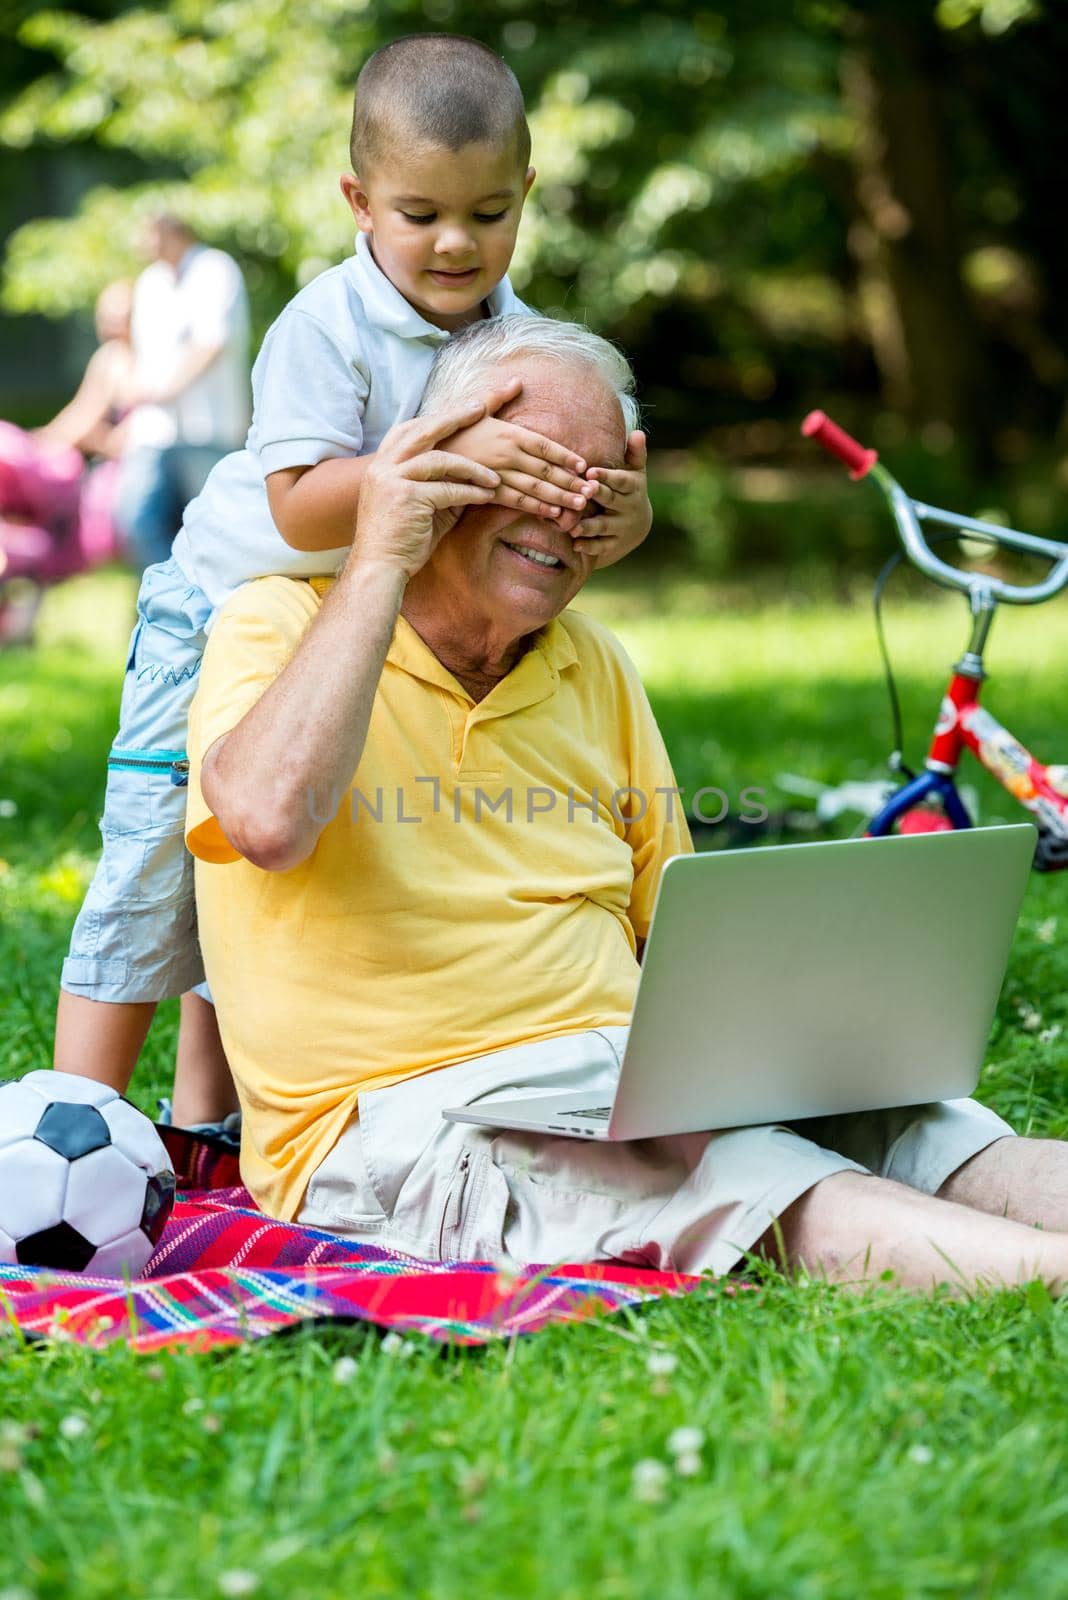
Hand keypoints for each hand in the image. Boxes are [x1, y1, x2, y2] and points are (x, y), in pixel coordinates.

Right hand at [349, 400, 500, 579]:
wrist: (378, 569)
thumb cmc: (401, 541)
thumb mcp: (420, 505)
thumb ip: (440, 486)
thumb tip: (472, 475)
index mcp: (381, 465)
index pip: (410, 430)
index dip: (437, 418)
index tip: (463, 410)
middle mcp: (383, 467)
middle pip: (424, 430)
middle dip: (456, 417)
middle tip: (482, 408)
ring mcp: (392, 480)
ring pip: (440, 459)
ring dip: (472, 467)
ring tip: (495, 477)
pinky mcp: (406, 498)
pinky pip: (447, 490)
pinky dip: (471, 493)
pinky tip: (488, 496)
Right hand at [441, 385, 595, 519]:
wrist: (425, 453)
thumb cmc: (452, 432)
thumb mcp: (475, 410)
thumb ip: (498, 397)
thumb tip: (517, 380)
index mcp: (509, 433)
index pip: (545, 445)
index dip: (566, 456)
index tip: (584, 466)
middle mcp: (507, 453)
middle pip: (546, 469)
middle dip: (571, 481)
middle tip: (593, 490)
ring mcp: (498, 473)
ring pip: (535, 488)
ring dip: (560, 497)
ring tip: (581, 505)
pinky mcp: (487, 492)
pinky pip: (516, 502)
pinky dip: (536, 508)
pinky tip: (553, 514)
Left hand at [572, 431, 651, 567]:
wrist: (638, 524)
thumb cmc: (630, 490)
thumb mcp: (636, 472)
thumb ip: (635, 453)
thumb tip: (638, 433)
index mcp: (632, 488)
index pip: (620, 481)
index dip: (606, 477)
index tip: (591, 472)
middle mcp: (628, 508)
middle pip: (611, 501)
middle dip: (598, 496)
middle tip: (583, 491)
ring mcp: (621, 527)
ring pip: (604, 526)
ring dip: (589, 526)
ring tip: (573, 526)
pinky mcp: (614, 544)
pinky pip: (601, 546)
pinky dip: (589, 546)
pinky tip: (575, 544)